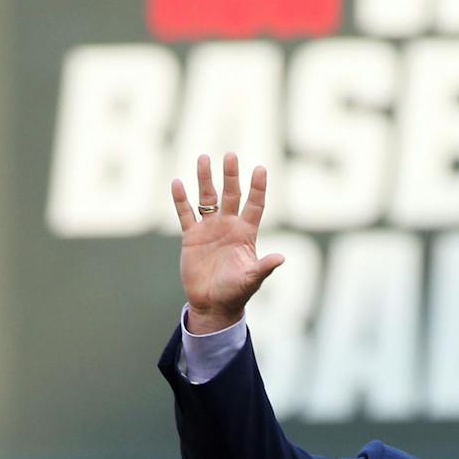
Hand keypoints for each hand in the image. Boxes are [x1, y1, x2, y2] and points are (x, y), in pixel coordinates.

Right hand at [172, 152, 284, 334]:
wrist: (212, 304)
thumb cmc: (236, 293)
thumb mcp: (251, 280)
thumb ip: (264, 267)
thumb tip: (281, 258)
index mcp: (245, 233)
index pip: (254, 205)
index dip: (257, 188)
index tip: (260, 169)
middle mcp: (228, 226)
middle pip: (230, 195)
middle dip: (230, 176)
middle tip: (230, 155)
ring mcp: (209, 229)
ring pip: (207, 199)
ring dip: (205, 179)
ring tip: (203, 158)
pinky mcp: (191, 237)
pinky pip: (185, 214)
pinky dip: (180, 200)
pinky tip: (177, 183)